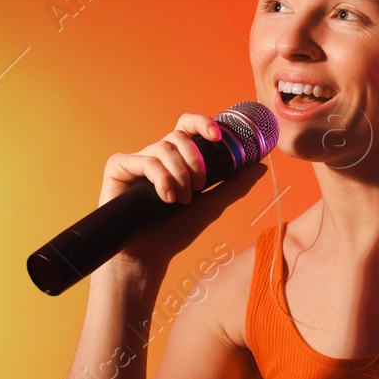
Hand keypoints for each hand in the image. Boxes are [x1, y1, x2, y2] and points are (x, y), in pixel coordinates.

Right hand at [99, 112, 267, 279]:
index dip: (203, 123)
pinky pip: (143, 160)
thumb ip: (235, 185)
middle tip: (200, 185)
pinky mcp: (118, 167)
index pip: (189, 128)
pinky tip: (166, 198)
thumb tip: (260, 166)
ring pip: (163, 147)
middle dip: (194, 158)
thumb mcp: (212, 206)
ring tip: (181, 200)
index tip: (218, 136)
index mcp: (178, 159)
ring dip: (179, 174)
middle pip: (178, 133)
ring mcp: (137, 160)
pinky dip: (160, 179)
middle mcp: (157, 156)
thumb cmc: (176, 232)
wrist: (149, 255)